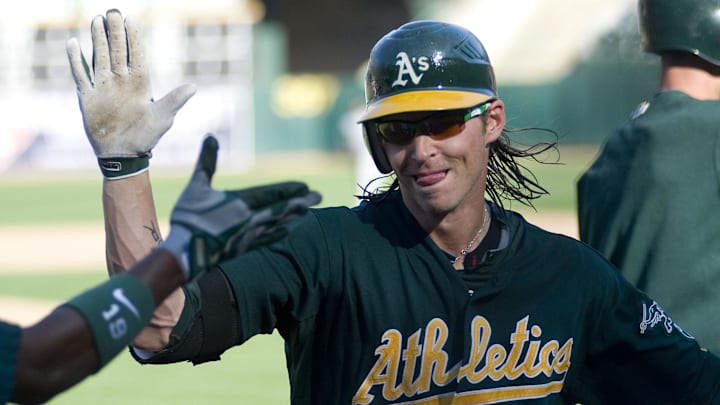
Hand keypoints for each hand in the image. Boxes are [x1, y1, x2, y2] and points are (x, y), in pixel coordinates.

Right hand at [66, 9, 195, 177]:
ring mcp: (104, 87)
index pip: (136, 54)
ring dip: (97, 39)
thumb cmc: (146, 137)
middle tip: (113, 12)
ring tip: (96, 20)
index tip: (132, 19)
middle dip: (115, 32)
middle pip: (117, 50)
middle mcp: (121, 80)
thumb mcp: (164, 117)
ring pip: (99, 57)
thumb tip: (194, 87)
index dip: (134, 38)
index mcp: (140, 83)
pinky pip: (80, 74)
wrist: (123, 155)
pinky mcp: (88, 97)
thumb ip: (175, 100)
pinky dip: (75, 60)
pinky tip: (73, 43)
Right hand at [160, 135, 321, 279]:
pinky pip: (265, 241)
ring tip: (309, 211)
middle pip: (281, 208)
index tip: (305, 186)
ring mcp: (248, 235)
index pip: (271, 193)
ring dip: (294, 216)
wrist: (183, 252)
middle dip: (300, 202)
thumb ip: (207, 161)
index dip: (289, 189)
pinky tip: (287, 232)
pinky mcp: (243, 249)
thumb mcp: (197, 185)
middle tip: (319, 197)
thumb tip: (210, 136)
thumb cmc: (188, 217)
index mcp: (240, 202)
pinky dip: (277, 235)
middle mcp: (249, 218)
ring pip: (277, 223)